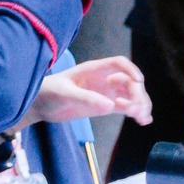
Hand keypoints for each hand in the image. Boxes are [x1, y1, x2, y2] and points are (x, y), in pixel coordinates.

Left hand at [31, 56, 150, 125]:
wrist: (40, 105)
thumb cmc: (49, 92)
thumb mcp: (64, 94)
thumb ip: (85, 98)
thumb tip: (110, 106)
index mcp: (94, 70)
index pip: (119, 64)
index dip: (131, 70)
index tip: (138, 82)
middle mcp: (104, 79)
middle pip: (130, 81)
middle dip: (137, 94)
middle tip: (135, 110)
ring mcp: (106, 93)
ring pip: (131, 95)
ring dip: (141, 104)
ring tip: (142, 118)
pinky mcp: (105, 106)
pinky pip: (125, 107)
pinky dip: (136, 112)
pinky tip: (143, 120)